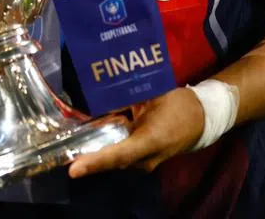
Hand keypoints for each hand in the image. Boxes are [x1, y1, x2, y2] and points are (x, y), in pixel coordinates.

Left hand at [68, 88, 205, 177]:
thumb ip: (128, 97)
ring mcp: (145, 161)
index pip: (119, 155)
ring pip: (114, 159)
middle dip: (87, 158)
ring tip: (68, 146)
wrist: (202, 119)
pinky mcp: (142, 159)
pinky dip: (104, 148)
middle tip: (61, 152)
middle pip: (111, 160)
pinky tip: (88, 137)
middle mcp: (146, 157)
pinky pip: (119, 155)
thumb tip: (101, 94)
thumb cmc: (179, 104)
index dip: (96, 161)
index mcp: (151, 140)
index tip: (74, 169)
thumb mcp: (155, 95)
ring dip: (94, 153)